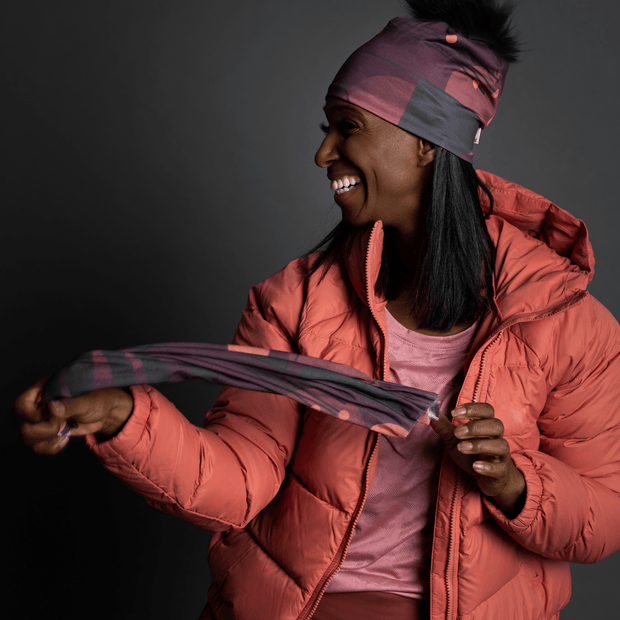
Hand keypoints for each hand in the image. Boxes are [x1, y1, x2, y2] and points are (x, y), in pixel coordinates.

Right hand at [14, 378, 133, 455]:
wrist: (107, 413)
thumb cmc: (98, 400)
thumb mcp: (87, 401)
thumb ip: (70, 405)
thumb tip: (51, 407)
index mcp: (44, 390)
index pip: (20, 405)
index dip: (31, 415)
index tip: (50, 415)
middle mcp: (40, 406)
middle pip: (24, 426)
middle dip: (44, 431)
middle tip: (61, 424)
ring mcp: (43, 421)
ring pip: (29, 439)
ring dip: (47, 440)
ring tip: (64, 432)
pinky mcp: (49, 433)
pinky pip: (39, 447)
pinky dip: (51, 448)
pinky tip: (65, 440)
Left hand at [431, 402, 525, 516]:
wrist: (488, 479)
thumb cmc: (471, 454)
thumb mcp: (454, 439)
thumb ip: (444, 427)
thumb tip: (430, 412)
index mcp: (486, 425)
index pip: (487, 410)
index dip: (472, 408)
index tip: (454, 412)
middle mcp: (497, 437)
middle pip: (496, 425)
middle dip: (475, 427)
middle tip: (457, 433)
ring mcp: (501, 455)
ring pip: (500, 445)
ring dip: (479, 445)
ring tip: (461, 447)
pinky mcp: (501, 472)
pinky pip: (500, 468)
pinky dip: (488, 466)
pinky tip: (475, 466)